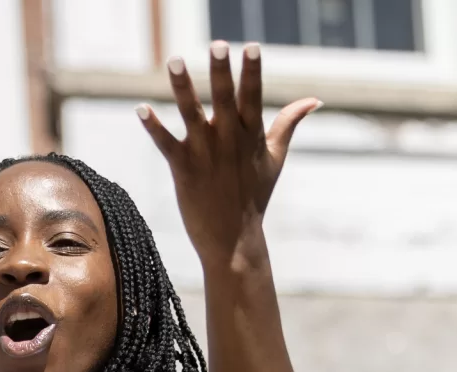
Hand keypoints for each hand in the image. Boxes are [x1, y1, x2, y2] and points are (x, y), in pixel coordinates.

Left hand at [137, 42, 318, 271]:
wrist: (233, 241)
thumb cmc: (254, 197)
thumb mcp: (275, 158)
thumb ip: (289, 124)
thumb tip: (314, 100)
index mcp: (251, 136)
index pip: (253, 97)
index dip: (252, 72)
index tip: (251, 47)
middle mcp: (228, 142)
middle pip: (224, 100)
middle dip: (222, 72)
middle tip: (218, 45)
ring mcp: (205, 155)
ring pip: (192, 115)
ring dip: (183, 89)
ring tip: (175, 61)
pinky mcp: (183, 170)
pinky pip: (167, 144)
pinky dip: (154, 127)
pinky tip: (141, 109)